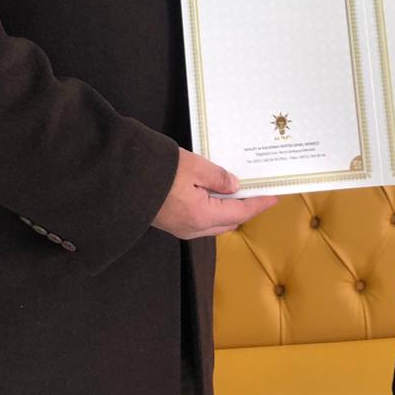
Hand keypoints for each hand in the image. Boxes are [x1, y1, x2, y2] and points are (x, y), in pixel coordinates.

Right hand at [152, 148, 277, 238]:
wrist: (121, 179)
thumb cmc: (159, 171)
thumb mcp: (194, 166)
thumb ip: (218, 177)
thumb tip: (234, 186)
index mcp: (202, 216)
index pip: (239, 212)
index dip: (258, 204)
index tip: (273, 196)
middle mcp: (193, 228)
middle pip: (228, 222)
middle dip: (244, 209)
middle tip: (256, 193)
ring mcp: (180, 228)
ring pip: (214, 223)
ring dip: (228, 210)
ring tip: (237, 193)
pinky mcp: (170, 222)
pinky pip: (200, 220)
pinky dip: (212, 209)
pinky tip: (213, 195)